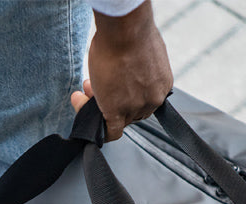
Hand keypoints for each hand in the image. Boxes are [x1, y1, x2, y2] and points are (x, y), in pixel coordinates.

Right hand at [71, 1, 172, 140]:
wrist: (125, 30)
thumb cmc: (132, 31)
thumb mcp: (141, 53)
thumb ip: (135, 69)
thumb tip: (121, 72)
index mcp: (161, 84)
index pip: (143, 101)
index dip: (125, 96)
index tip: (113, 87)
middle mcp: (152, 99)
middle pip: (130, 112)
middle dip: (111, 100)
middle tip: (92, 88)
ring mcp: (135, 107)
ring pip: (117, 119)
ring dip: (98, 107)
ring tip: (83, 92)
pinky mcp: (117, 112)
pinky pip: (110, 131)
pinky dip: (101, 131)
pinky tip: (88, 120)